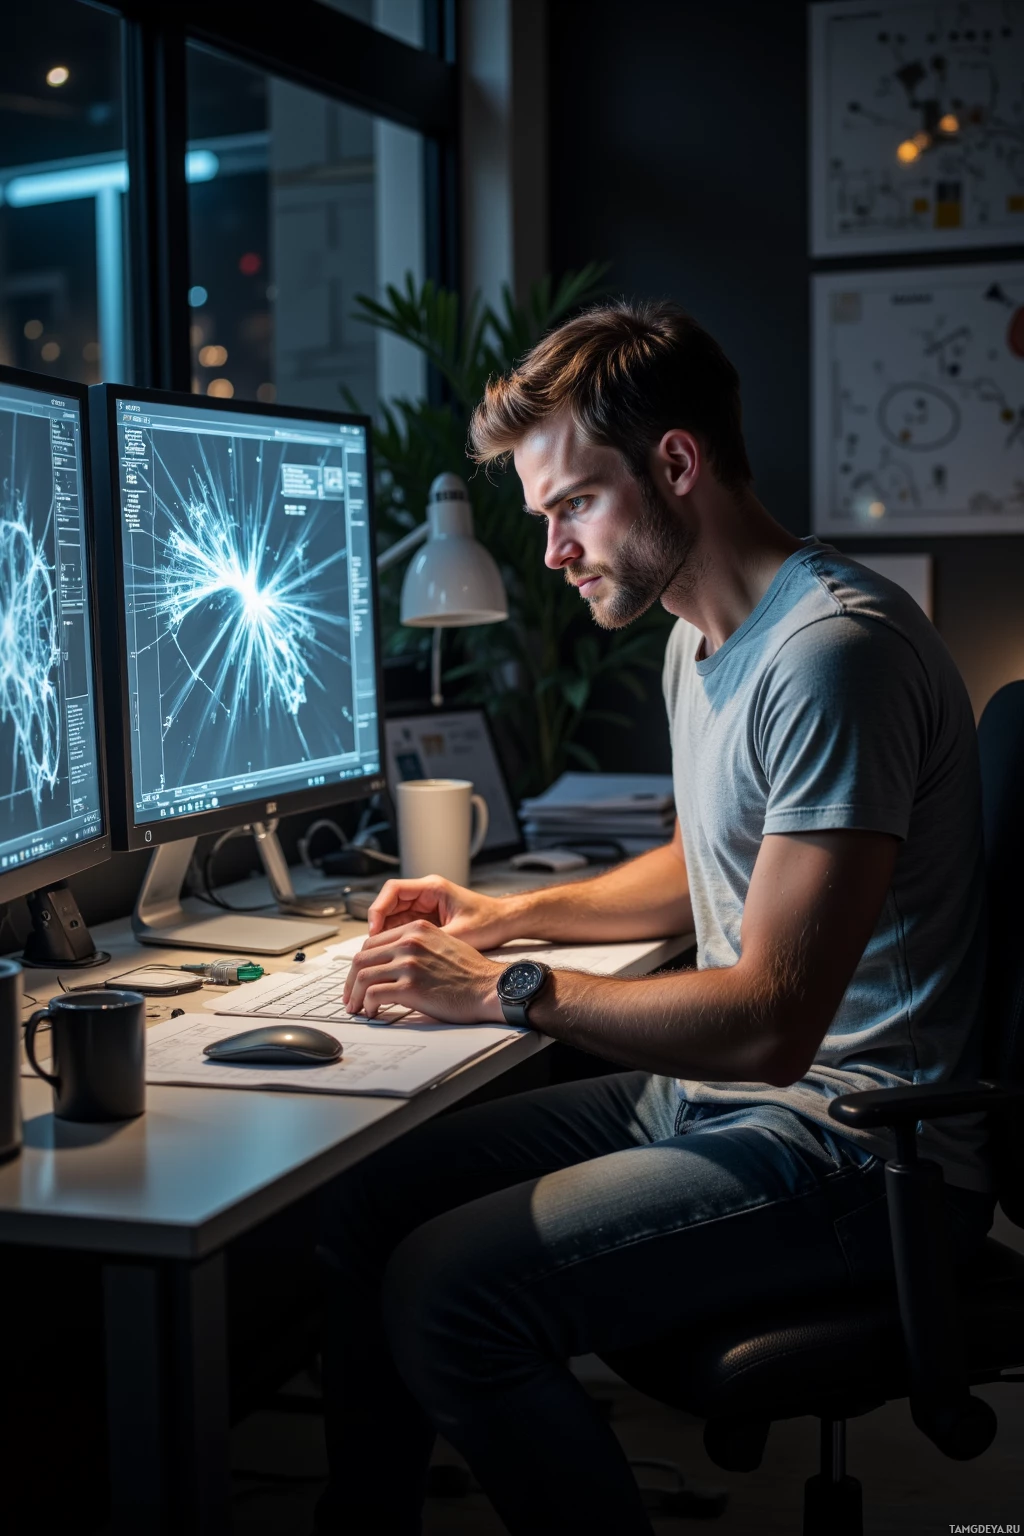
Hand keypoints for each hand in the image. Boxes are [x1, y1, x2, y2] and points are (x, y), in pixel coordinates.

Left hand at [343, 920, 503, 1023]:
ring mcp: (408, 963)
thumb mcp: (442, 943)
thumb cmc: (470, 972)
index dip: (360, 962)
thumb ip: (416, 945)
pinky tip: (372, 1012)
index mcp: (416, 928)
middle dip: (350, 980)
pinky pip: (374, 995)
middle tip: (350, 996)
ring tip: (357, 1008)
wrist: (490, 987)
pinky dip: (367, 1005)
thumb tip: (392, 960)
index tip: (357, 977)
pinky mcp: (410, 987)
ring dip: (355, 996)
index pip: (372, 942)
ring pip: (362, 976)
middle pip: (362, 958)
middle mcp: (409, 942)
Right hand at [367, 876, 516, 949]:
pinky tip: (393, 956)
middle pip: (389, 904)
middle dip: (378, 925)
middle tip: (372, 948)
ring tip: (379, 955)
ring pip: (394, 917)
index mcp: (432, 888)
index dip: (378, 909)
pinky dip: (396, 940)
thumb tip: (407, 956)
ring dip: (385, 935)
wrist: (507, 922)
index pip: (393, 890)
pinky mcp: (428, 921)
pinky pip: (404, 927)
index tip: (374, 930)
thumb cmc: (490, 922)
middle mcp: (426, 895)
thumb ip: (433, 941)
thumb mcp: (460, 934)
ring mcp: (426, 908)